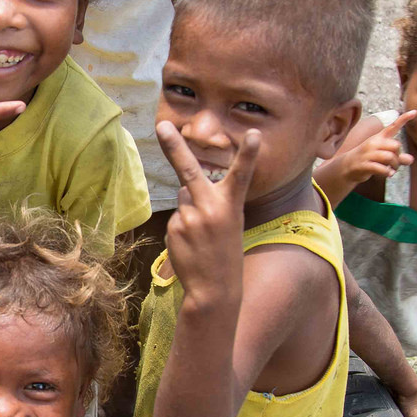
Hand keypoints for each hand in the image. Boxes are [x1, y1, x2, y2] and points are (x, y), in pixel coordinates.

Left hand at [155, 120, 259, 309]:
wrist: (213, 290)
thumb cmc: (225, 254)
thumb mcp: (228, 224)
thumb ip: (208, 201)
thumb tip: (183, 188)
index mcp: (231, 206)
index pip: (241, 175)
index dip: (248, 154)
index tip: (254, 134)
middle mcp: (210, 208)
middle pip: (188, 170)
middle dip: (174, 146)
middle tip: (162, 125)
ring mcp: (189, 218)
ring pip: (183, 199)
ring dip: (189, 211)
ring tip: (201, 237)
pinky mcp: (174, 228)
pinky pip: (175, 218)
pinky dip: (181, 228)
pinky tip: (191, 245)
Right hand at [341, 111, 415, 183]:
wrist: (347, 166)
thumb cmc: (368, 159)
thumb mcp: (383, 156)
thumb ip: (398, 157)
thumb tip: (411, 160)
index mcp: (379, 138)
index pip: (393, 126)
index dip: (404, 119)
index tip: (415, 112)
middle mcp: (374, 143)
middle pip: (396, 145)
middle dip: (399, 156)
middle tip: (395, 163)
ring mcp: (368, 154)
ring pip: (390, 157)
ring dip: (395, 166)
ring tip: (392, 170)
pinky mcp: (364, 165)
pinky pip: (381, 168)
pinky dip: (387, 172)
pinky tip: (388, 174)